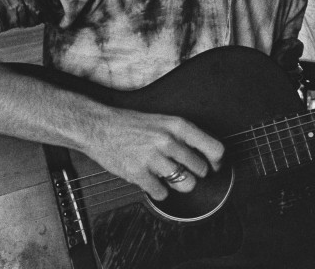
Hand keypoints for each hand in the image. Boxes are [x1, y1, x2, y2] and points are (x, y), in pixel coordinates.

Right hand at [82, 108, 223, 200]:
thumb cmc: (131, 124)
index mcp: (178, 125)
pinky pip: (162, 194)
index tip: (213, 166)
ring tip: (167, 176)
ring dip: (179, 184)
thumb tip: (208, 155)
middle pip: (200, 170)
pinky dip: (158, 191)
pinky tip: (150, 180)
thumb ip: (184, 136)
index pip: (215, 148)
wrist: (98, 126)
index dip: (217, 161)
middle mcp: (168, 141)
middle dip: (193, 173)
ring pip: (186, 184)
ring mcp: (154, 158)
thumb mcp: (163, 120)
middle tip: (181, 169)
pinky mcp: (139, 174)